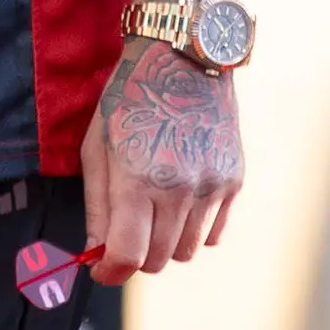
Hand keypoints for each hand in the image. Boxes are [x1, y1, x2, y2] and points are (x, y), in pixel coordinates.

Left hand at [80, 37, 241, 283]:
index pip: (127, 257)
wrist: (184, 58)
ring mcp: (212, 185)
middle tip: (125, 230)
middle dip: (135, 255)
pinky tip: (181, 199)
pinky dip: (194, 228)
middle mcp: (181, 188)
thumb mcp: (98, 148)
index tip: (101, 267)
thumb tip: (96, 255)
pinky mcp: (233, 180)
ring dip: (166, 243)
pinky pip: (213, 233)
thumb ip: (98, 208)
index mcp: (138, 179)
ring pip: (187, 252)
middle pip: (157, 260)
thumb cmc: (130, 100)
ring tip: (154, 209)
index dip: (109, 271)